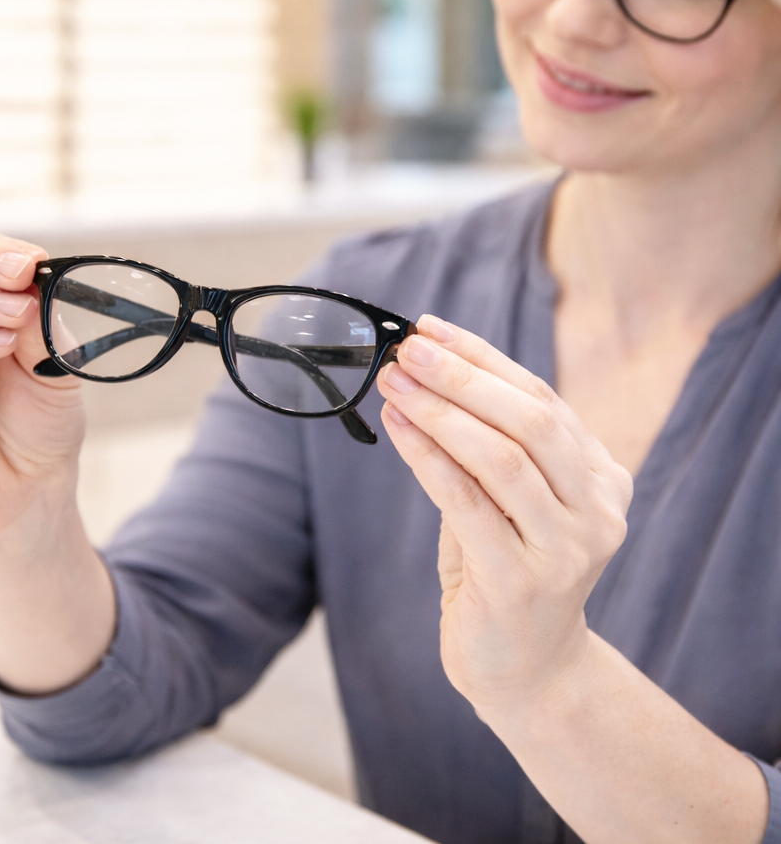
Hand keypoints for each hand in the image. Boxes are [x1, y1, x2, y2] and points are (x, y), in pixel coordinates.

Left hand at [377, 315, 631, 717]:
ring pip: (502, 457)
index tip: (430, 328)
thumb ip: (488, 446)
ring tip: (392, 383)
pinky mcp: (522, 582)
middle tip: (406, 349)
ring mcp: (567, 549)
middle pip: (530, 419)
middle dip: (462, 376)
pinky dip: (428, 456)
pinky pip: (467, 502)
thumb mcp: (509, 502)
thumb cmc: (505, 570)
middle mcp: (598, 510)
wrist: (526, 668)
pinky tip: (397, 427)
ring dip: (440, 411)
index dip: (483, 358)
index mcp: (602, 478)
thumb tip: (422, 374)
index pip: (541, 398)